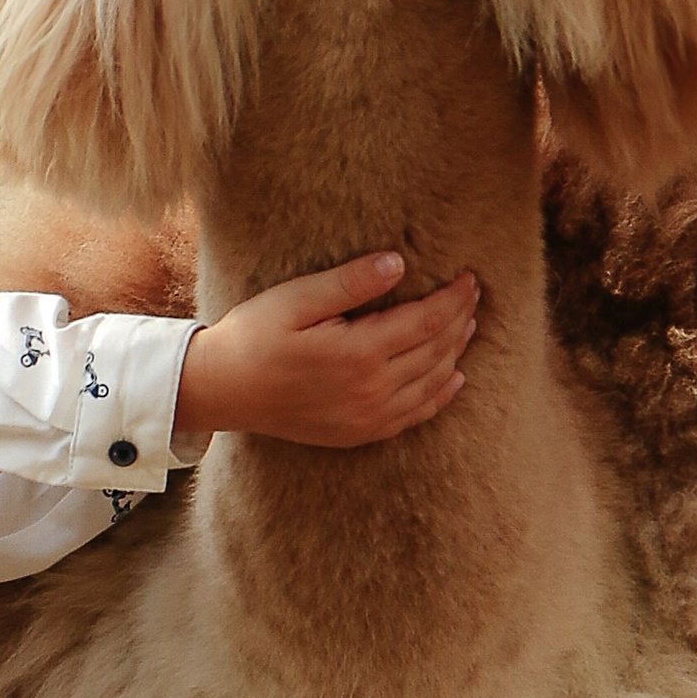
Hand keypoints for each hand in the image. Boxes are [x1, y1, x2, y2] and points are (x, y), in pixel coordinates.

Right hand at [174, 252, 478, 448]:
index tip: (470, 277)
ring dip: (455, 353)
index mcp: (359, 352)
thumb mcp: (296, 298)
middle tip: (473, 296)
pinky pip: (414, 416)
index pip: (427, 321)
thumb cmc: (254, 336)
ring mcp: (367, 417)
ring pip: (431, 383)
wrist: (223, 391)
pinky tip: (453, 378)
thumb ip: (349, 283)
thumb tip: (399, 263)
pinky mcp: (359, 434)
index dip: (453, 298)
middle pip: (436, 352)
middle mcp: (371, 390)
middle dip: (460, 321)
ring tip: (468, 326)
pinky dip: (440, 395)